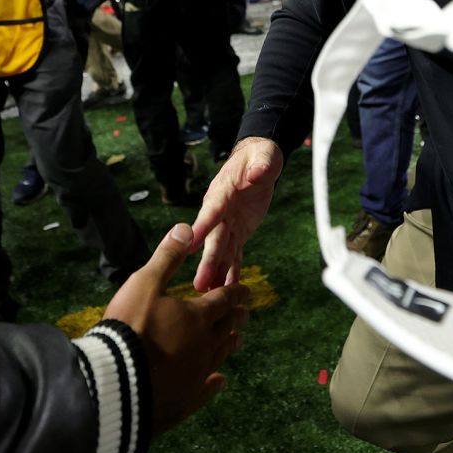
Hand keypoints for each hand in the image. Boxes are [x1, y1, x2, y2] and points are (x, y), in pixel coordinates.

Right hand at [104, 223, 249, 431]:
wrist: (117, 381)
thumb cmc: (130, 326)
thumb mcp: (145, 282)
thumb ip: (168, 256)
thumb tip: (187, 227)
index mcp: (198, 316)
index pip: (224, 299)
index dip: (235, 292)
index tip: (246, 289)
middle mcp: (204, 344)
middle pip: (226, 327)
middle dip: (236, 317)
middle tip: (244, 313)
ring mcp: (197, 374)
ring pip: (220, 355)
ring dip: (230, 344)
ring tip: (237, 339)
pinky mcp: (186, 399)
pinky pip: (207, 389)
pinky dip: (215, 382)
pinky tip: (219, 380)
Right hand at [192, 138, 283, 291]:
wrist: (259, 161)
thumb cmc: (259, 156)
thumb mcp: (264, 157)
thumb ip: (261, 165)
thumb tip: (258, 173)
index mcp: (222, 193)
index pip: (211, 211)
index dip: (201, 227)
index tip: (189, 244)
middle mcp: (221, 212)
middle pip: (213, 239)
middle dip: (207, 262)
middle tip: (199, 284)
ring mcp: (229, 224)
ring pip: (221, 252)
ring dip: (216, 273)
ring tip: (208, 295)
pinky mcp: (238, 231)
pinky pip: (235, 254)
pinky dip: (232, 271)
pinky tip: (228, 290)